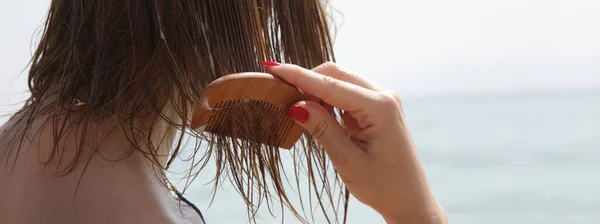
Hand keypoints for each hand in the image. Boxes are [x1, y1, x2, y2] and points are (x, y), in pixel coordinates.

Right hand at [264, 62, 446, 223]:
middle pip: (335, 74)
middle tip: (281, 96)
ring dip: (317, 90)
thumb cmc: (383, 185)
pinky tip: (317, 115)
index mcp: (380, 107)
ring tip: (297, 110)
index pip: (330, 84)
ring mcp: (383, 99)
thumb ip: (322, 129)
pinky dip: (328, 99)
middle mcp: (384, 96)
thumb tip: (295, 104)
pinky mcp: (378, 107)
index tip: (273, 68)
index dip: (299, 76)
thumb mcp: (347, 160)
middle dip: (307, 80)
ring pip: (340, 81)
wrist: (409, 199)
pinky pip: (347, 93)